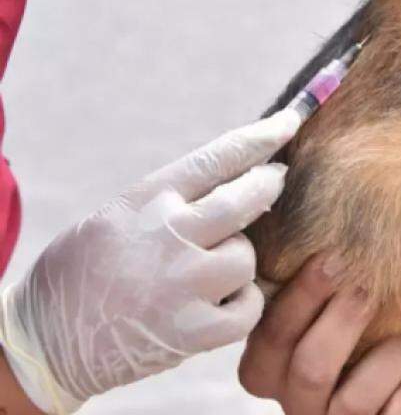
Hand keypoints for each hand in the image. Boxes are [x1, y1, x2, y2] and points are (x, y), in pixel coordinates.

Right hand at [0, 110, 299, 413]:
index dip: (261, 138)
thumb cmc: (84, 271)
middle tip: (274, 180)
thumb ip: (174, 199)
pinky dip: (241, 304)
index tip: (290, 122)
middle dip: (268, 185)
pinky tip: (218, 302)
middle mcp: (167, 236)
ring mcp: (180, 284)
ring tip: (208, 269)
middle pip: (247, 199)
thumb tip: (243, 178)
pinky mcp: (190, 330)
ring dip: (238, 260)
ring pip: (246, 256)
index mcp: (146, 200)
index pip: (218, 158)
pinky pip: (248, 307)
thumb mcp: (117, 215)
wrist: (44, 342)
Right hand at [240, 255, 400, 414]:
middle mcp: (299, 404)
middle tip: (371, 284)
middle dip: (343, 321)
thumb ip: (328, 286)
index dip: (298, 297)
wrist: (387, 397)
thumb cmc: (360, 341)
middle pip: (308, 368)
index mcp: (275, 369)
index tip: (333, 255)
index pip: (270, 337)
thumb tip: (349, 222)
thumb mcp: (333, 318)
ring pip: (351, 402)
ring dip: (390, 357)